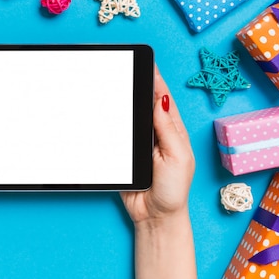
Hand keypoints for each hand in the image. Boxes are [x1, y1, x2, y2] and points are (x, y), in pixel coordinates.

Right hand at [121, 65, 194, 226]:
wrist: (154, 216)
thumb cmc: (173, 190)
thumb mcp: (177, 157)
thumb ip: (168, 129)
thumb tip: (162, 99)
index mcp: (172, 130)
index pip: (163, 99)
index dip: (155, 80)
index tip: (146, 62)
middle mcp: (155, 132)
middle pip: (143, 103)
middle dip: (135, 85)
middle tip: (124, 67)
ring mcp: (138, 142)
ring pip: (127, 115)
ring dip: (120, 102)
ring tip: (111, 82)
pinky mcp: (122, 152)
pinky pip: (114, 133)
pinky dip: (108, 122)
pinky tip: (100, 111)